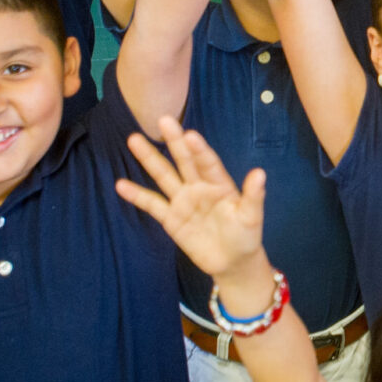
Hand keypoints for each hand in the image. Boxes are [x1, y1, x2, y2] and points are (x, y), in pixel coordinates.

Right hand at [116, 118, 266, 279]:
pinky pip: (152, 204)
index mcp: (219, 183)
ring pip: (164, 176)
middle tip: (163, 120)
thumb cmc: (246, 236)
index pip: (207, 162)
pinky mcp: (171, 218)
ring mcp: (183, 201)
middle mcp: (199, 187)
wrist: (232, 262)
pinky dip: (137, 195)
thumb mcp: (251, 217)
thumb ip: (253, 195)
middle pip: (184, 161)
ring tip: (134, 140)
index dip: (199, 149)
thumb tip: (260, 172)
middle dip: (173, 142)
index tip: (189, 134)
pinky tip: (121, 185)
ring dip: (149, 159)